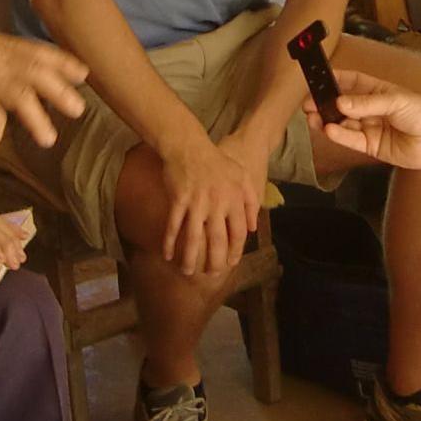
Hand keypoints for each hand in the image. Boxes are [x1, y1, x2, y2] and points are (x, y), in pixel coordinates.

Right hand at [0, 34, 87, 153]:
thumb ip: (5, 60)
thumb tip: (31, 76)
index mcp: (1, 43)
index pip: (39, 51)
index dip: (63, 62)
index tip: (83, 74)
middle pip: (37, 72)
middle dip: (60, 91)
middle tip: (79, 110)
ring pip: (21, 96)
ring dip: (37, 120)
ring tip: (49, 140)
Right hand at [161, 133, 264, 277]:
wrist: (189, 146)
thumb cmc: (217, 161)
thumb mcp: (242, 176)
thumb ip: (251, 201)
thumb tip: (253, 228)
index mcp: (234, 200)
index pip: (239, 233)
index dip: (235, 251)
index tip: (231, 263)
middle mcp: (217, 204)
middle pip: (217, 240)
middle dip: (214, 261)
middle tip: (210, 274)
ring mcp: (196, 203)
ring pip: (194, 238)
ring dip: (190, 258)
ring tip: (187, 272)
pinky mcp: (178, 200)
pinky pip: (174, 225)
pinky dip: (170, 241)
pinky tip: (167, 254)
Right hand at [314, 67, 420, 170]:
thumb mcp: (395, 101)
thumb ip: (366, 103)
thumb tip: (340, 102)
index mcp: (379, 91)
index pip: (352, 82)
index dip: (336, 80)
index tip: (318, 78)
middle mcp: (372, 109)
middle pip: (343, 105)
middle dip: (325, 104)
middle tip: (308, 104)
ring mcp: (371, 128)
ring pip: (343, 123)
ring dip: (328, 120)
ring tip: (313, 118)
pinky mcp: (371, 146)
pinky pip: (351, 139)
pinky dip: (339, 135)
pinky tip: (329, 129)